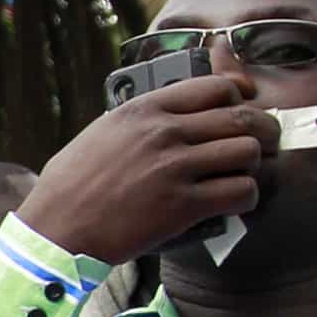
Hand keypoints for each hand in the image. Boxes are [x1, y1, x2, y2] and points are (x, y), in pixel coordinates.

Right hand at [13, 72, 280, 262]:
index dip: (240, 96)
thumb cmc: (69, 187)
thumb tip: (172, 114)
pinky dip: (246, 199)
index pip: (215, 86)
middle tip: (261, 146)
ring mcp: (174, 168)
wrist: (55, 231)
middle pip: (242, 116)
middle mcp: (162, 132)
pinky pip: (241, 192)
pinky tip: (233, 204)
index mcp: (143, 109)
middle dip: (261, 131)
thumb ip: (140, 120)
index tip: (244, 106)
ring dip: (253, 167)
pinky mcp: (182, 206)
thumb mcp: (101, 133)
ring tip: (241, 178)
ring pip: (247, 152)